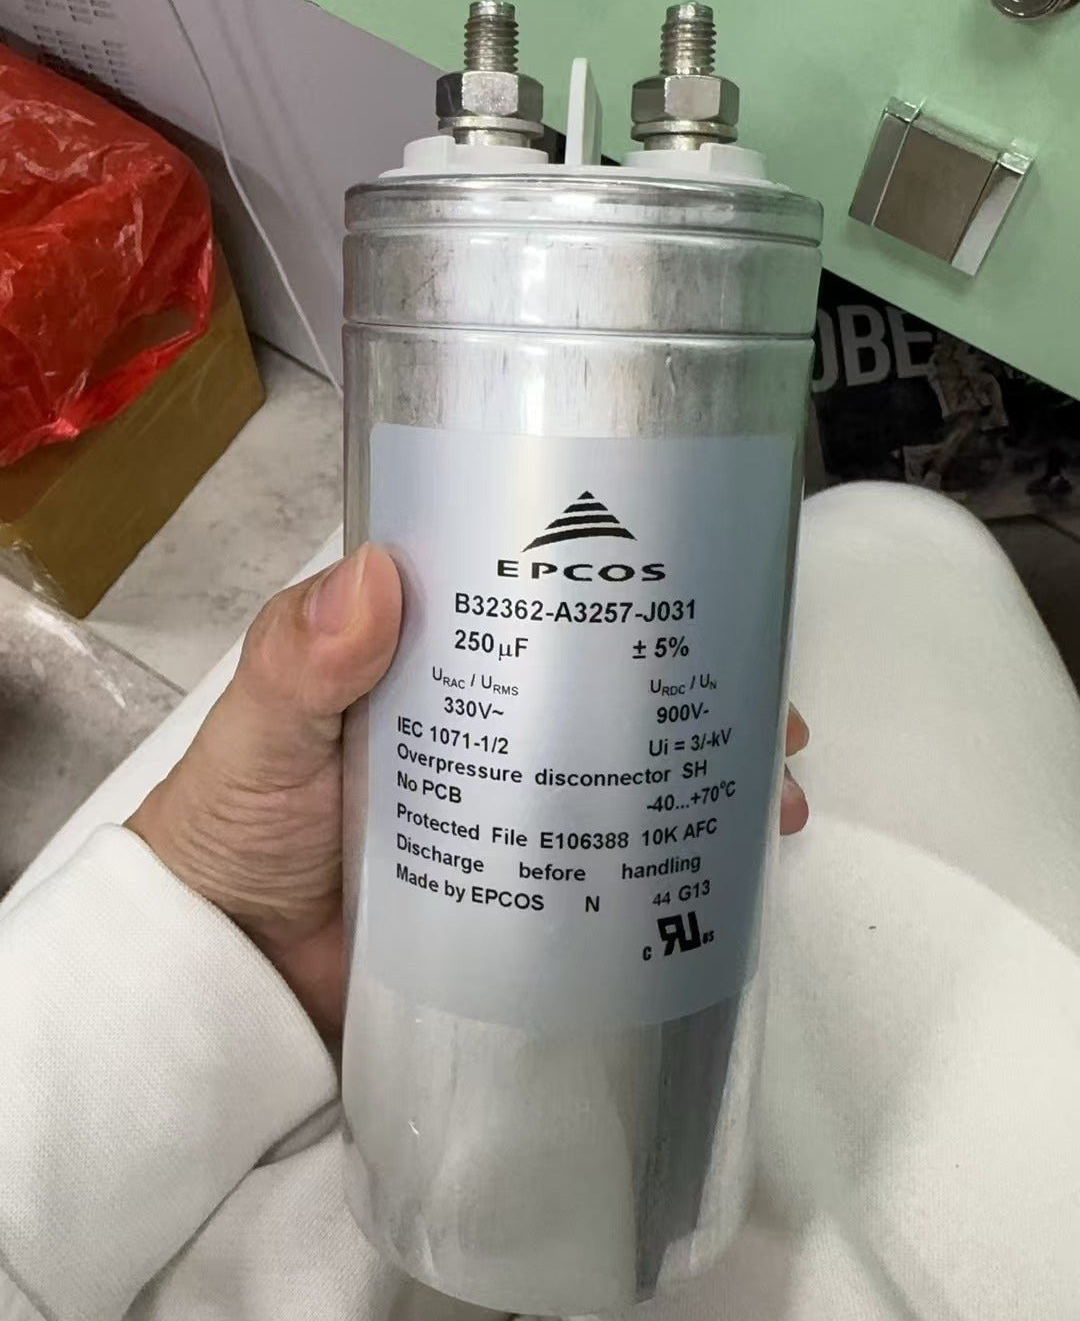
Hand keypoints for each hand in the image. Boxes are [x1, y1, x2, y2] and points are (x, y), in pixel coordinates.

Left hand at [130, 544, 809, 1034]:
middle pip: (612, 692)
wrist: (227, 977)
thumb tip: (380, 574)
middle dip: (699, 694)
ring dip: (704, 781)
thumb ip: (299, 662)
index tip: (712, 588)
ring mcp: (514, 807)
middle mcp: (493, 725)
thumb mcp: (263, 730)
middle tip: (774, 713)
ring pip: (628, 777)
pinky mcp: (522, 888)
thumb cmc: (238, 827)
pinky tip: (728, 874)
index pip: (545, 604)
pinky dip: (670, 867)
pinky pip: (606, 866)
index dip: (627, 590)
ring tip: (773, 802)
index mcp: (439, 662)